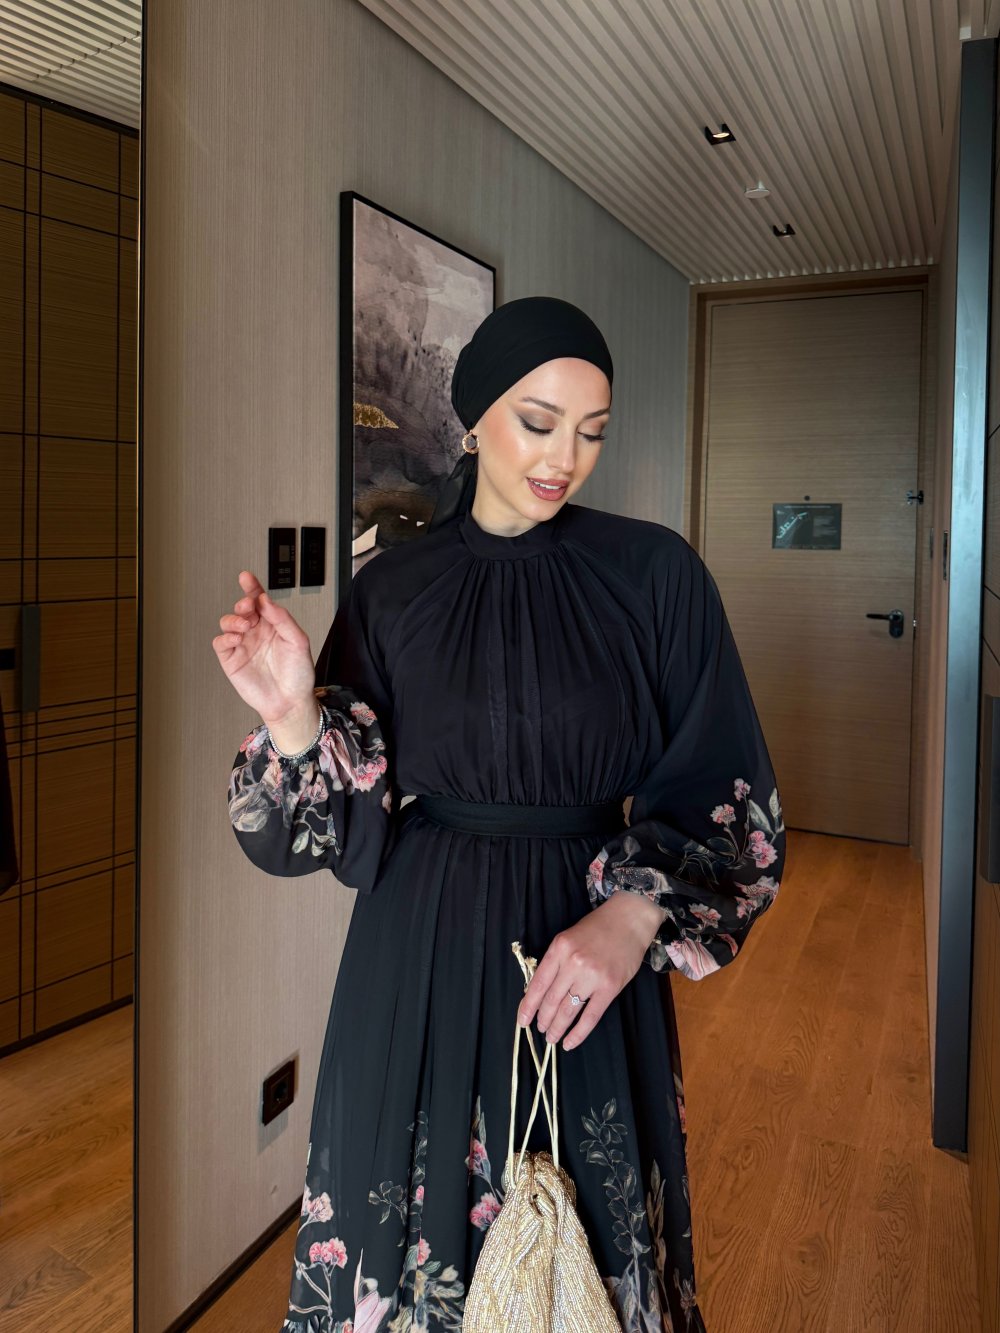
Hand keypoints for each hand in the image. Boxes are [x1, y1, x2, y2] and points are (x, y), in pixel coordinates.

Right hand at [212, 570, 316, 725]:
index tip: (246, 577)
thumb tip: (266, 601)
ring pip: (228, 622)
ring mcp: (243, 644)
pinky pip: (221, 643)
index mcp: (272, 624)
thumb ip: (282, 619)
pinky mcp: (232, 659)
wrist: (290, 701)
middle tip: (248, 606)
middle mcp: (256, 632)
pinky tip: (236, 638)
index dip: (252, 587)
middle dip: (243, 603)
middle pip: (242, 609)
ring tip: (245, 624)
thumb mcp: (298, 642)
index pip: (259, 601)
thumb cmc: (298, 674)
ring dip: (233, 619)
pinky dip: (225, 637)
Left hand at [517, 892, 667, 1050]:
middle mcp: (573, 962)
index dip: (528, 1006)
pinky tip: (570, 1042)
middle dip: (543, 1019)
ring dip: (557, 1028)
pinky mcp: (610, 987)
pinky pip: (591, 1016)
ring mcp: (592, 976)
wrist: (628, 920)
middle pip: (551, 1000)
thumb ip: (555, 961)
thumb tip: (540, 991)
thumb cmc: (597, 928)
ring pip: (568, 1010)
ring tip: (552, 1037)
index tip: (522, 1020)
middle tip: (540, 1030)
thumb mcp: (568, 938)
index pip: (538, 984)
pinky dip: (579, 1033)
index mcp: (559, 948)